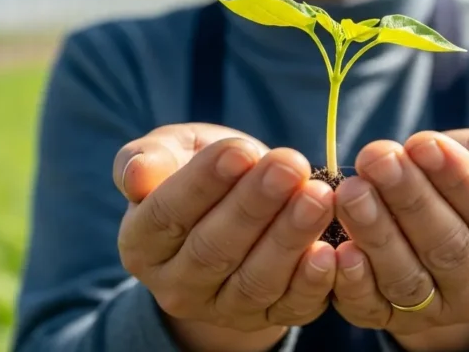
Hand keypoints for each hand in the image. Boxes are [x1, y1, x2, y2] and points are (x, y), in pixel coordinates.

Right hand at [114, 123, 337, 351]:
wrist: (233, 209)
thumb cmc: (197, 170)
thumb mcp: (169, 153)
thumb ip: (148, 159)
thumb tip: (138, 175)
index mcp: (142, 243)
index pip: (167, 214)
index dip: (203, 183)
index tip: (239, 150)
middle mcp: (175, 286)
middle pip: (213, 249)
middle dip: (254, 206)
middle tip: (289, 166)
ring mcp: (222, 308)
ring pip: (255, 280)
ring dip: (289, 238)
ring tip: (318, 196)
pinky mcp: (267, 318)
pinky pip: (290, 307)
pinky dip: (312, 282)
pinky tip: (330, 251)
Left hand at [331, 129, 468, 351]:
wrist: (431, 213)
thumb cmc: (468, 178)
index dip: (459, 179)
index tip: (425, 142)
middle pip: (447, 245)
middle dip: (409, 198)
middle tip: (378, 158)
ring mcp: (435, 309)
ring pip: (407, 277)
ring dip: (376, 232)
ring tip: (352, 190)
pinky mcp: (389, 319)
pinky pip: (371, 307)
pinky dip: (353, 282)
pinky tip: (337, 249)